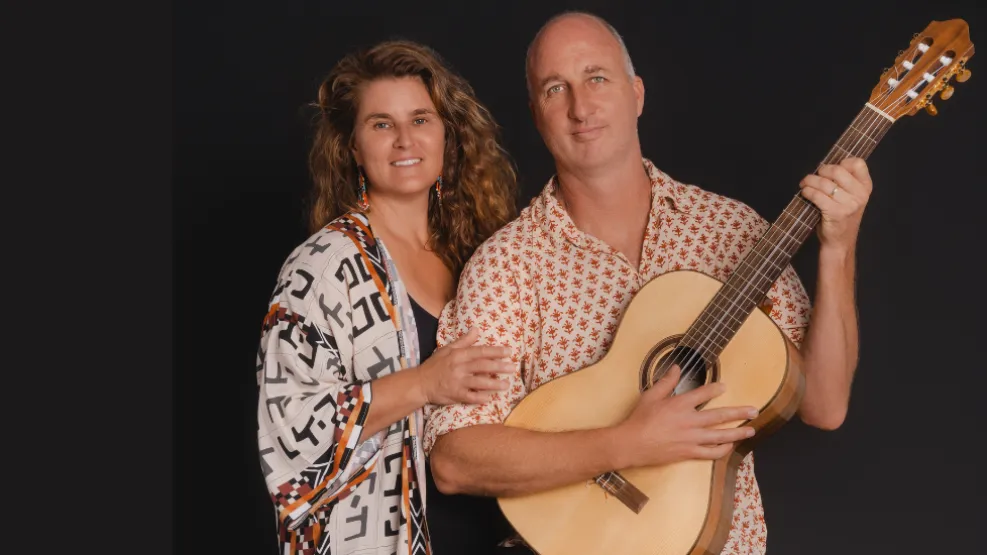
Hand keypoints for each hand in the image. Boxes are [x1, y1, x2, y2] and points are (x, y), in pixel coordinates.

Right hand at [416, 328, 514, 404]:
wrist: (420, 383)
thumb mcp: (447, 349)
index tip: (509, 352)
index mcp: (458, 355)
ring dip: (494, 384)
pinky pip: (470, 397)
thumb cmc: (435, 365)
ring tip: (506, 385)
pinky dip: (480, 398)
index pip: (480, 351)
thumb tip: (476, 329)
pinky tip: (490, 398)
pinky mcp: (455, 395)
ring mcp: (458, 382)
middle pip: (482, 366)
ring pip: (479, 382)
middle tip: (512, 368)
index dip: (495, 351)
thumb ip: (464, 341)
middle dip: (499, 367)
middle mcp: (459, 368)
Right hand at [613, 365, 757, 468]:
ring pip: (720, 436)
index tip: (725, 387)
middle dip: (739, 413)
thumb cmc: (639, 419)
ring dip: (738, 433)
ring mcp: (691, 438)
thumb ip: (666, 381)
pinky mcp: (689, 452)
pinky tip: (730, 447)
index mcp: (680, 404)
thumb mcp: (650, 395)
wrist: (632, 444)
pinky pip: (710, 453)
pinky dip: (722, 450)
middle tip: (754, 410)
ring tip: (751, 430)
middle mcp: (690, 421)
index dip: (716, 389)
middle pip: (720, 416)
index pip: (703, 394)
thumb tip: (676, 367)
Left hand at [799, 157, 872, 252]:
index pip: (858, 163)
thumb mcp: (851, 197)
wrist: (840, 242)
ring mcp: (849, 204)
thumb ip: (845, 182)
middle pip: (837, 170)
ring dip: (809, 181)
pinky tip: (804, 193)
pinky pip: (817, 195)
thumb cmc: (841, 217)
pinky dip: (807, 192)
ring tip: (804, 184)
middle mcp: (860, 195)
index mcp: (865, 187)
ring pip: (824, 183)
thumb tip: (824, 166)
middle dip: (821, 171)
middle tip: (813, 177)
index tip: (830, 170)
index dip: (841, 162)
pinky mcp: (836, 213)